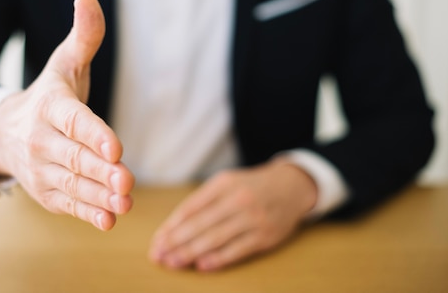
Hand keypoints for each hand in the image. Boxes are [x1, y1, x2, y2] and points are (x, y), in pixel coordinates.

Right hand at [0, 0, 134, 230]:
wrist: (7, 133)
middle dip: (99, 169)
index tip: (114, 145)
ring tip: (124, 202)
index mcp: (50, 106)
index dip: (92, 133)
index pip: (72, 119)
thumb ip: (83, 38)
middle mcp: (41, 139)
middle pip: (74, 156)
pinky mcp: (46, 192)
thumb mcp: (64, 65)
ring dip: (98, 195)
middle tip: (126, 179)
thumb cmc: (49, 97)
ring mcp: (41, 169)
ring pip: (72, 183)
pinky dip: (86, 213)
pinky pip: (67, 203)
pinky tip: (109, 220)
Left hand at [148, 160, 317, 270]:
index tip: (156, 241)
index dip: (171, 226)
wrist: (291, 187)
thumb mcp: (226, 183)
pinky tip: (201, 265)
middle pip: (200, 224)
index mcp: (223, 184)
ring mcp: (253, 218)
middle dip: (175, 242)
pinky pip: (237, 250)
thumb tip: (173, 228)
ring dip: (191, 252)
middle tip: (158, 256)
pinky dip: (218, 259)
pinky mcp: (265, 236)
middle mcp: (238, 199)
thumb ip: (202, 202)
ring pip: (216, 238)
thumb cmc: (250, 187)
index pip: (190, 207)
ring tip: (173, 262)